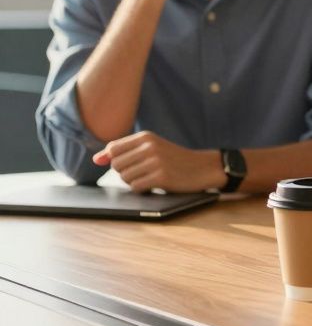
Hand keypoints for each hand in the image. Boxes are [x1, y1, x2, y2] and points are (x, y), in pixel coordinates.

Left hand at [91, 131, 224, 192]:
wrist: (203, 167)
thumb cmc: (174, 159)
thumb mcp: (152, 148)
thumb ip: (124, 151)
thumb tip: (96, 159)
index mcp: (146, 136)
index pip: (113, 149)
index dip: (115, 160)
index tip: (130, 164)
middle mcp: (150, 147)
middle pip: (116, 165)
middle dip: (125, 172)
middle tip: (143, 172)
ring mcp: (156, 162)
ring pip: (124, 177)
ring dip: (133, 181)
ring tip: (149, 177)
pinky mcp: (161, 177)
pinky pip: (135, 187)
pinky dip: (141, 189)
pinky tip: (154, 185)